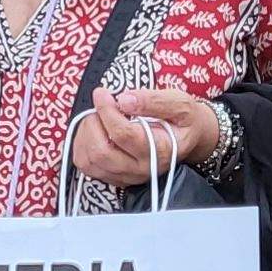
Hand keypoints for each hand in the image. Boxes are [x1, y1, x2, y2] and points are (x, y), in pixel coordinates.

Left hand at [68, 87, 217, 186]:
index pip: (123, 134)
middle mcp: (142, 169)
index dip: (107, 110)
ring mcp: (127, 176)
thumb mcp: (179, 102)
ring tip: (97, 116)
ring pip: (89, 161)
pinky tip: (94, 130)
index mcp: (160, 151)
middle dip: (93, 123)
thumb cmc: (184, 119)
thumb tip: (123, 100)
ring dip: (85, 134)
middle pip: (101, 152)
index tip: (102, 93)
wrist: (188, 137)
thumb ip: (153, 100)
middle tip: (100, 105)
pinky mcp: (115, 178)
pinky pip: (87, 166)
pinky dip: (83, 146)